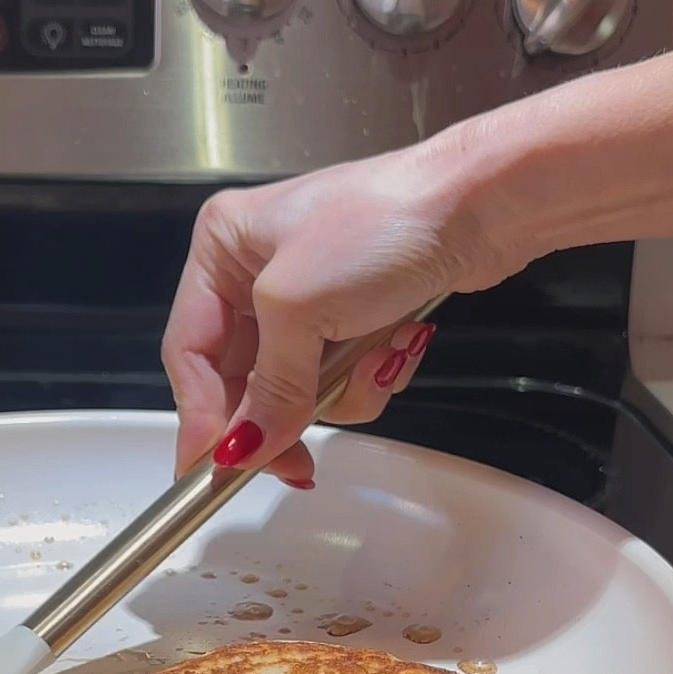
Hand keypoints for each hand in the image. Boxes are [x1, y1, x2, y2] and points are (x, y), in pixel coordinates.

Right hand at [161, 142, 511, 482]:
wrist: (483, 203)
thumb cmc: (383, 222)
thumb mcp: (301, 308)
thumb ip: (269, 388)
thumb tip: (243, 450)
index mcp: (223, 246)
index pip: (190, 350)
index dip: (200, 415)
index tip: (210, 470)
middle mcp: (256, 268)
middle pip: (243, 376)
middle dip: (280, 412)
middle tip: (295, 462)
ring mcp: (309, 293)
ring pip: (295, 385)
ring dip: (339, 388)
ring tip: (376, 360)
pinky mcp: (355, 312)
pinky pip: (339, 375)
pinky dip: (369, 373)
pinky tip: (397, 346)